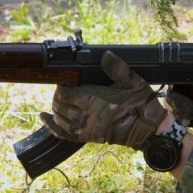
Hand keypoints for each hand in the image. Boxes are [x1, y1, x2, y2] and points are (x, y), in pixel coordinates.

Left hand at [40, 51, 166, 148]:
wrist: (147, 129)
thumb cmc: (140, 104)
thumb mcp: (132, 82)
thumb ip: (117, 68)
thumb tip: (106, 55)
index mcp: (93, 99)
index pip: (65, 92)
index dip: (62, 86)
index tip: (67, 80)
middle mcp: (85, 116)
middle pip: (59, 105)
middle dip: (58, 96)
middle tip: (64, 89)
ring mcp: (85, 129)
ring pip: (59, 119)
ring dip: (55, 109)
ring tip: (58, 101)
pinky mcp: (87, 138)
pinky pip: (63, 134)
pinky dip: (51, 127)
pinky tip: (44, 118)